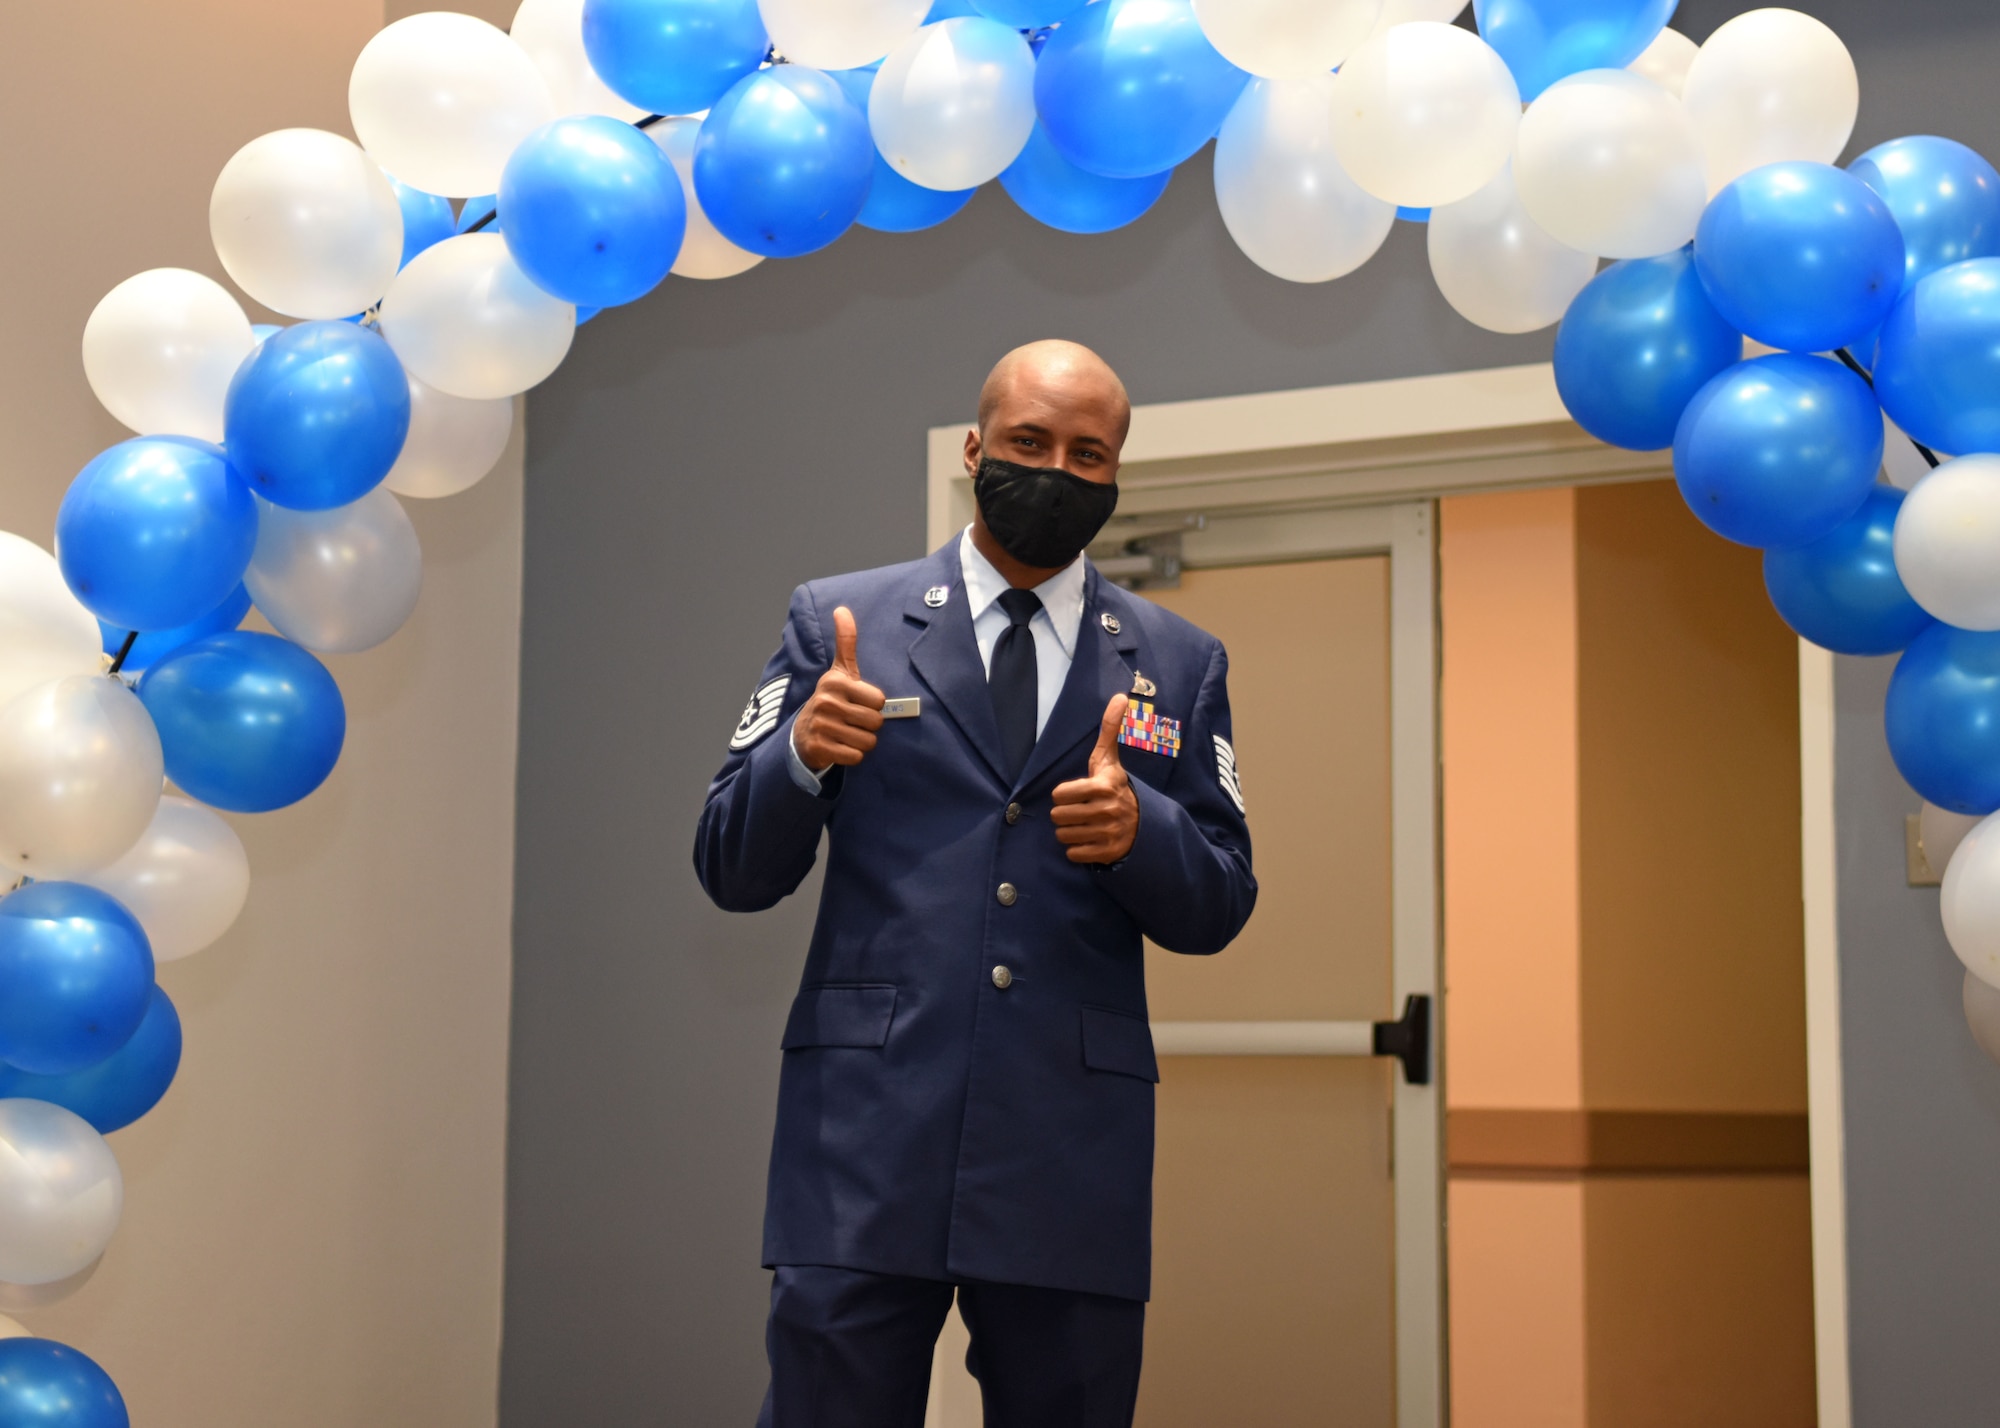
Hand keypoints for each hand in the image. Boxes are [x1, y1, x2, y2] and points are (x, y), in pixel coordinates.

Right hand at [793, 606, 884, 769]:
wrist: (804, 732)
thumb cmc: (832, 699)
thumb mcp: (839, 670)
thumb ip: (846, 641)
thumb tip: (842, 609)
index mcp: (835, 682)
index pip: (878, 700)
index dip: (874, 705)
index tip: (860, 703)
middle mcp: (826, 702)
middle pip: (875, 721)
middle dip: (870, 725)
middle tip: (854, 721)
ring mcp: (822, 726)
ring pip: (867, 741)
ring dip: (862, 741)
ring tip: (847, 733)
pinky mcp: (820, 748)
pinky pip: (856, 756)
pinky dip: (853, 755)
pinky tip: (841, 746)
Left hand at [1051, 695, 1139, 863]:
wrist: (1143, 822)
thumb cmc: (1115, 787)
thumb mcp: (1110, 759)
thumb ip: (1109, 729)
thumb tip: (1120, 696)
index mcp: (1103, 786)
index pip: (1060, 794)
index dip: (1063, 794)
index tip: (1074, 793)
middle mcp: (1106, 811)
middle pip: (1059, 817)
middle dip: (1064, 814)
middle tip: (1077, 811)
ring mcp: (1107, 834)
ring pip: (1064, 836)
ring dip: (1068, 832)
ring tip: (1081, 825)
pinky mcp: (1107, 853)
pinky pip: (1074, 855)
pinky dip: (1076, 850)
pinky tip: (1087, 840)